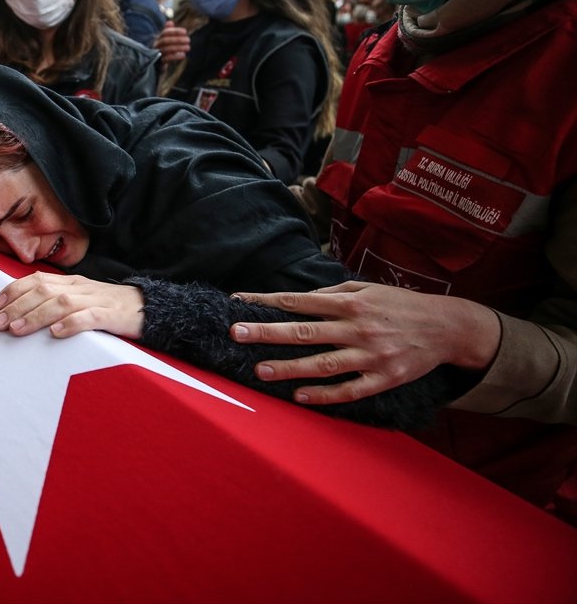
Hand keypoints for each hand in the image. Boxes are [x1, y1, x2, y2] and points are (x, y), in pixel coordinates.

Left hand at [0, 272, 144, 338]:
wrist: (149, 308)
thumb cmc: (110, 307)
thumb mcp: (81, 299)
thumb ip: (57, 300)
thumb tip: (25, 308)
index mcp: (72, 282)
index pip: (38, 279)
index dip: (15, 290)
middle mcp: (80, 288)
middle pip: (43, 291)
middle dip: (18, 306)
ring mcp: (95, 300)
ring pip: (60, 303)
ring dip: (35, 316)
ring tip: (17, 330)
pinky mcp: (111, 316)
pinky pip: (89, 317)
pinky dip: (70, 324)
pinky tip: (56, 332)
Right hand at [154, 21, 189, 62]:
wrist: (156, 65)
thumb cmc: (163, 50)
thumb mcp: (165, 41)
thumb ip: (168, 32)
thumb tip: (170, 22)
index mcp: (158, 38)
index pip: (165, 32)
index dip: (175, 31)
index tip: (185, 32)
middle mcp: (156, 45)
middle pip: (165, 40)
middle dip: (177, 39)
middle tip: (188, 40)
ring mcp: (157, 54)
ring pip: (166, 49)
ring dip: (178, 47)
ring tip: (188, 47)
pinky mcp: (159, 63)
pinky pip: (166, 59)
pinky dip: (175, 56)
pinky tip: (183, 55)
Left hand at [230, 281, 500, 404]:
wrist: (447, 327)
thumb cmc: (400, 305)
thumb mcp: (368, 288)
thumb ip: (333, 292)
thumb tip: (300, 298)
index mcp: (351, 302)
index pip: (299, 301)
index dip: (267, 302)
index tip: (239, 303)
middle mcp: (358, 327)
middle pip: (305, 331)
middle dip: (268, 333)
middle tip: (237, 334)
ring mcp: (371, 355)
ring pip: (323, 363)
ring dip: (290, 368)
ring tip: (260, 371)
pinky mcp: (385, 378)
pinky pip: (350, 389)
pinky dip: (325, 394)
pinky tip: (300, 397)